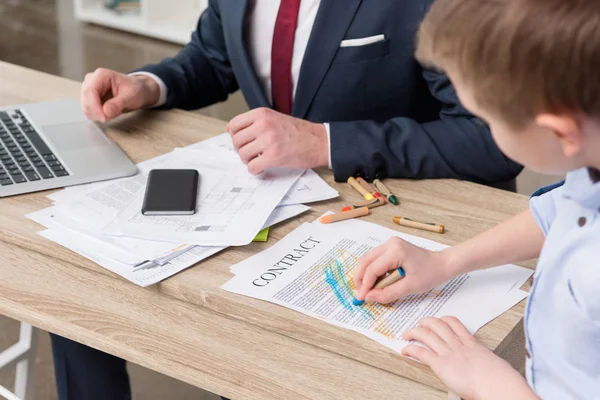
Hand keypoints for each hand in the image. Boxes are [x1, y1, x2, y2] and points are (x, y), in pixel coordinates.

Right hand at [80, 68, 160, 121]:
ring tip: (113, 112)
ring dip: (97, 115)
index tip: (104, 117)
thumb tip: (106, 112)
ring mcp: (89, 89)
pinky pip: (89, 111)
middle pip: (85, 99)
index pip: (90, 91)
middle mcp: (92, 80)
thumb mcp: (131, 96)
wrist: (138, 91)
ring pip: (85, 107)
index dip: (94, 106)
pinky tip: (108, 113)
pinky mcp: (90, 99)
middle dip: (96, 112)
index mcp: (102, 75)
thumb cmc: (136, 90)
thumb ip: (118, 104)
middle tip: (110, 117)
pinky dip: (97, 116)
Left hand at [226, 108, 328, 174]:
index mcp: (262, 114)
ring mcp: (268, 141)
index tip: (242, 142)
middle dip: (241, 150)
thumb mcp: (274, 118)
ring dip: (248, 161)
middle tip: (251, 153)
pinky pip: (252, 166)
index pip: (234, 125)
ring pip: (243, 154)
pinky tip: (262, 167)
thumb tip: (230, 130)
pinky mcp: (274, 156)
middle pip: (236, 141)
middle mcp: (263, 125)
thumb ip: (254, 122)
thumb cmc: (299, 132)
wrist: (319, 141)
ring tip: (258, 160)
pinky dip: (255, 170)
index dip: (235, 136)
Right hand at [354, 237, 454, 303]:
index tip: (362, 298)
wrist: (442, 263)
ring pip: (368, 259)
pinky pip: (375, 259)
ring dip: (365, 275)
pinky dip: (373, 271)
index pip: (372, 269)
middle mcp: (390, 243)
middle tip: (361, 294)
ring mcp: (390, 243)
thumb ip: (387, 293)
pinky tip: (378, 282)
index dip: (365, 285)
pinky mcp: (391, 247)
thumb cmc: (430, 274)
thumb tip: (369, 297)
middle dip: (360, 279)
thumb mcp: (409, 287)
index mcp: (395, 251)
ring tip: (369, 290)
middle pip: (365, 261)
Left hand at [402, 317, 536, 399]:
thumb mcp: (492, 363)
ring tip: (407, 334)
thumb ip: (483, 361)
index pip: (454, 323)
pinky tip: (405, 350)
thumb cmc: (499, 379)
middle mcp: (458, 344)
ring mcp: (448, 353)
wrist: (497, 385)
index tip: (438, 321)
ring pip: (426, 334)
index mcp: (471, 343)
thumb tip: (484, 368)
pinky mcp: (440, 364)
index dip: (443, 320)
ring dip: (414, 332)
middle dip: (426, 322)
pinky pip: (421, 352)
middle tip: (420, 325)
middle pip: (437, 324)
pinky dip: (410, 349)